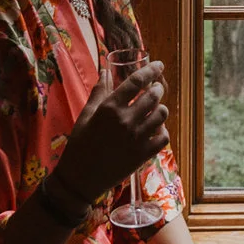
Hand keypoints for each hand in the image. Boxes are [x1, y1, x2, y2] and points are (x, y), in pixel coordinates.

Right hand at [51, 58, 167, 202]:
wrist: (80, 178)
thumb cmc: (80, 144)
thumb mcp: (86, 114)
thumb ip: (99, 92)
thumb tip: (106, 70)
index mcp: (110, 108)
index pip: (137, 81)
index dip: (151, 70)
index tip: (159, 65)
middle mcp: (125, 121)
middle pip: (153, 96)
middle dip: (158, 88)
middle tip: (156, 88)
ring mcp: (136, 138)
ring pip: (162, 115)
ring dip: (161, 108)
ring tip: (155, 109)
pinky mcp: (143, 155)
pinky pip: (163, 137)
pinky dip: (162, 131)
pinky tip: (155, 129)